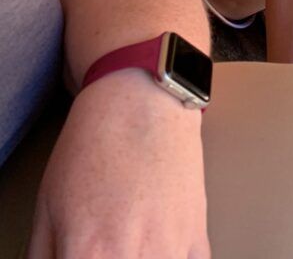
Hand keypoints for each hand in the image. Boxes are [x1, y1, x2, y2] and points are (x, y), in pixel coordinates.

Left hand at [28, 73, 209, 258]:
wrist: (142, 99)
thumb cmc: (94, 144)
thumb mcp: (46, 208)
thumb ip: (44, 257)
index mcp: (87, 257)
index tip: (79, 255)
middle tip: (103, 245)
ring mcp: (170, 251)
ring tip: (130, 244)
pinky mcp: (197, 237)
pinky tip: (159, 247)